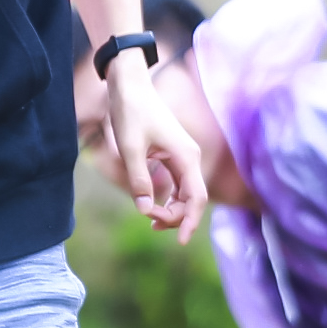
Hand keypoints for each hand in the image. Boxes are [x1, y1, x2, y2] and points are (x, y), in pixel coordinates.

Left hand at [102, 60, 209, 243]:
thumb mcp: (130, 148)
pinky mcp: (172, 155)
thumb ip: (138, 179)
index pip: (196, 199)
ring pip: (184, 193)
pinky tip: (152, 206)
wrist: (130, 85)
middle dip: (175, 217)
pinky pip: (176, 184)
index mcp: (186, 157)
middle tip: (149, 223)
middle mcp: (190, 158)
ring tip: (150, 221)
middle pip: (192, 200)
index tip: (180, 242)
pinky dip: (167, 198)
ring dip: (171, 209)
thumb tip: (145, 209)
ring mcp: (183, 157)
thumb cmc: (131, 112)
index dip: (190, 222)